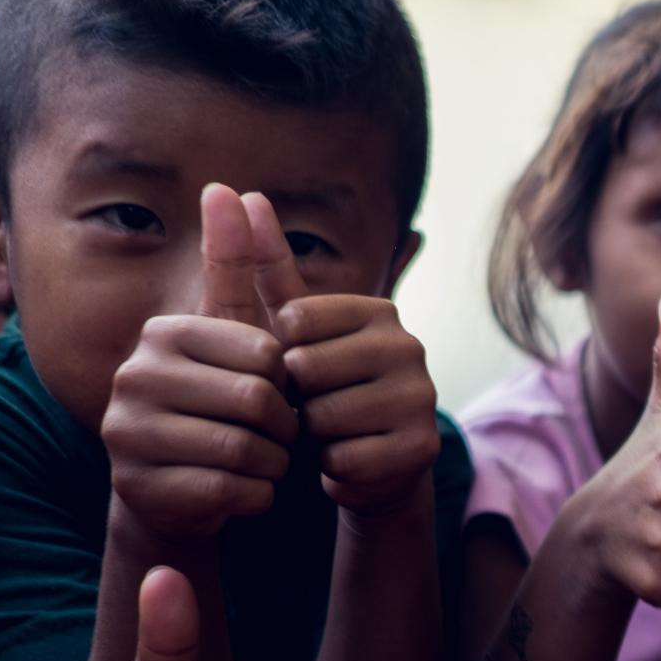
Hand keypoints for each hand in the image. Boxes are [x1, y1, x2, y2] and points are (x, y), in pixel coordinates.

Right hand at [102, 183, 298, 541]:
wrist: (176, 487)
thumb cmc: (215, 402)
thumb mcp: (227, 333)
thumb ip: (232, 265)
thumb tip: (230, 190)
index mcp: (163, 334)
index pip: (265, 355)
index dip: (288, 383)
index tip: (277, 393)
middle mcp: (134, 376)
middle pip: (257, 403)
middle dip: (284, 427)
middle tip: (276, 435)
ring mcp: (128, 434)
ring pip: (246, 450)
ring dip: (272, 463)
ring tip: (261, 460)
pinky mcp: (140, 488)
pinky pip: (233, 491)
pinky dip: (257, 495)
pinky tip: (246, 489)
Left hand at [242, 194, 440, 515]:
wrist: (374, 464)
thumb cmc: (324, 389)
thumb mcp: (292, 329)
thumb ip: (267, 266)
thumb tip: (239, 193)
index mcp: (379, 311)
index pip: (294, 323)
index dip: (280, 354)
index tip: (301, 367)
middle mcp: (409, 347)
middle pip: (307, 370)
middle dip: (296, 398)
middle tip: (315, 406)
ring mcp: (422, 397)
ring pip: (325, 417)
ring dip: (313, 436)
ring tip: (331, 433)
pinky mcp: (422, 448)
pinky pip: (346, 458)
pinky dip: (333, 468)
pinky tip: (347, 459)